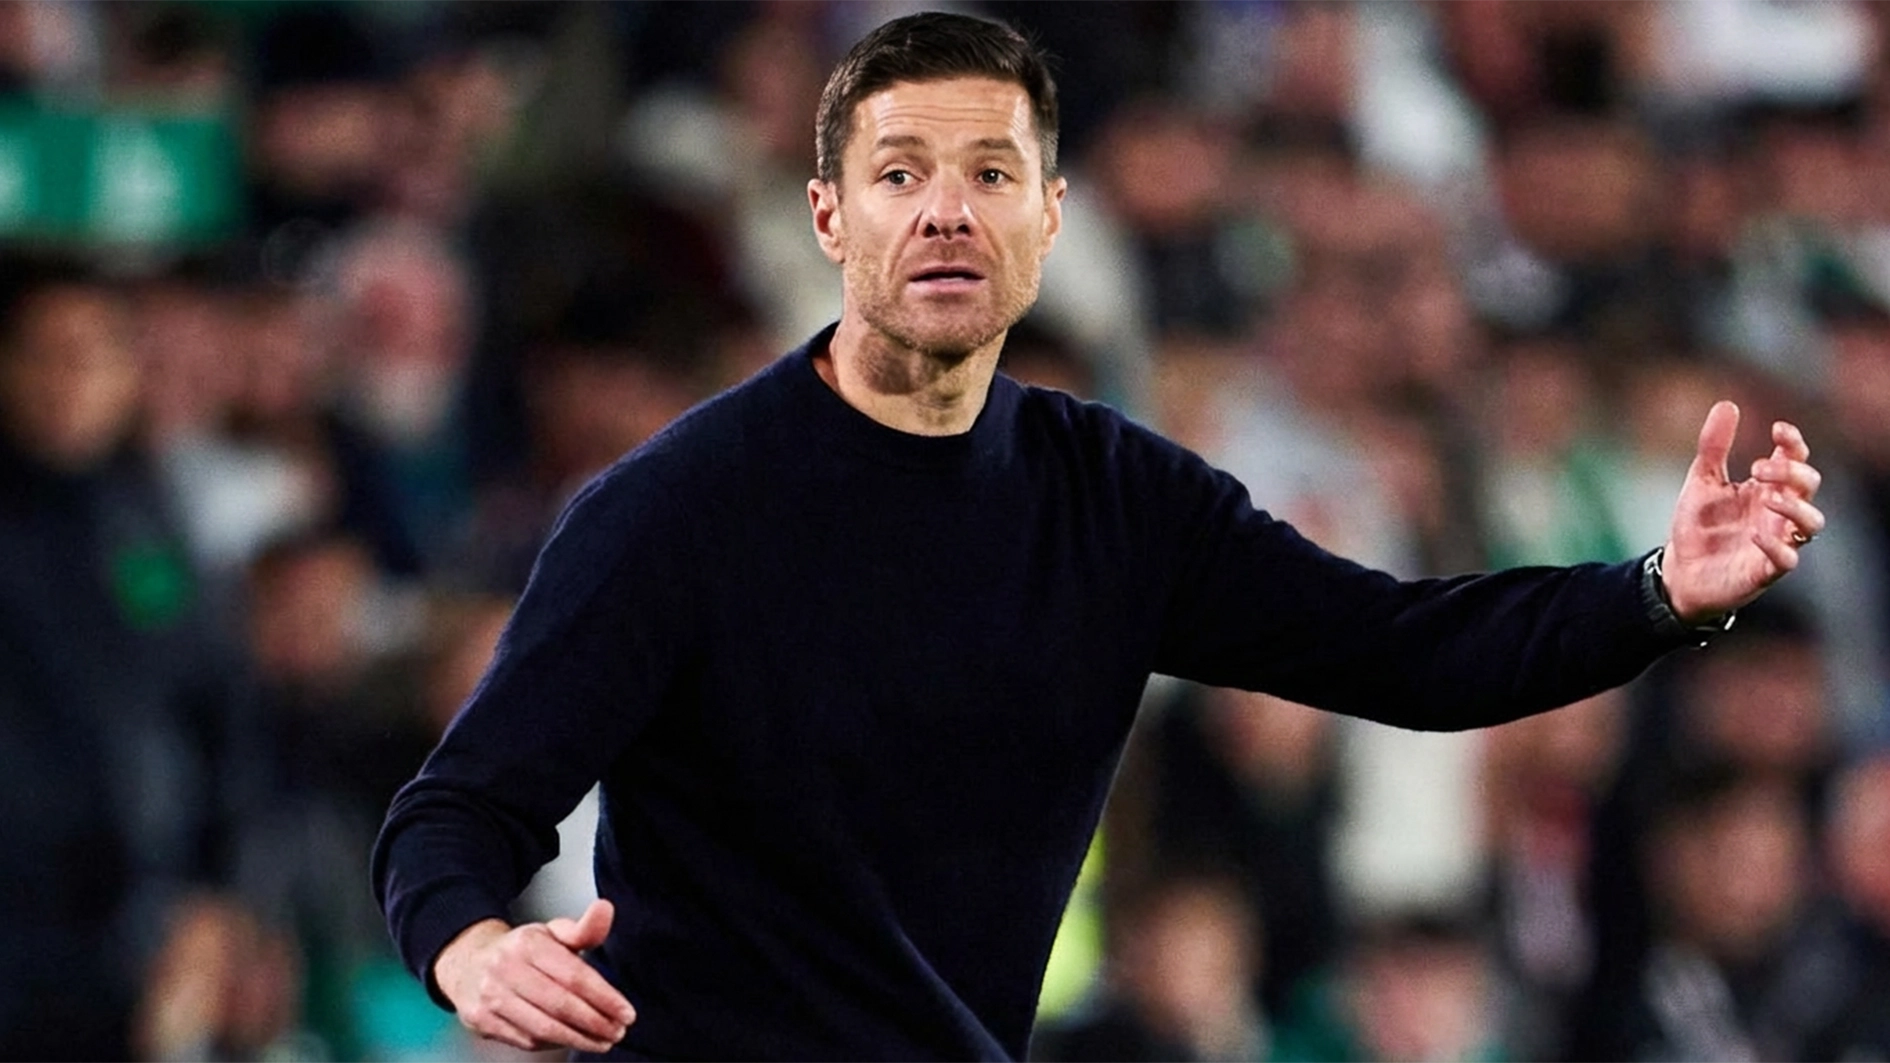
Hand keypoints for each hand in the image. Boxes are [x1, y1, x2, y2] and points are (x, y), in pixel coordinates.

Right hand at [433, 899, 636, 1053]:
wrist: (467, 962)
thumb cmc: (520, 951)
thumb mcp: (551, 933)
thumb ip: (583, 928)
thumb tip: (605, 909)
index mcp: (527, 944)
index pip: (574, 975)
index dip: (604, 997)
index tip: (626, 1012)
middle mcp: (505, 969)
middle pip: (560, 1004)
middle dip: (595, 1022)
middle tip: (617, 1031)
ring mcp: (491, 997)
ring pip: (543, 1027)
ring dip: (578, 1038)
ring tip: (602, 1040)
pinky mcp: (482, 1021)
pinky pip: (526, 1040)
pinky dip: (553, 1043)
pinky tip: (571, 1039)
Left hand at [1661, 401, 1824, 622]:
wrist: (1680, 570)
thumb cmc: (1699, 526)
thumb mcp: (1702, 480)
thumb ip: (1714, 446)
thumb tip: (1728, 404)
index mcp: (1767, 487)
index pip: (1795, 459)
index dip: (1794, 442)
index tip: (1778, 429)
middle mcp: (1778, 512)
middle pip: (1809, 485)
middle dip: (1791, 472)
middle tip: (1757, 469)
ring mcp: (1777, 540)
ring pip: (1812, 523)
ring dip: (1796, 507)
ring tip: (1768, 498)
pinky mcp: (1766, 570)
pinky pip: (1787, 560)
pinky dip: (1778, 547)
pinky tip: (1755, 535)